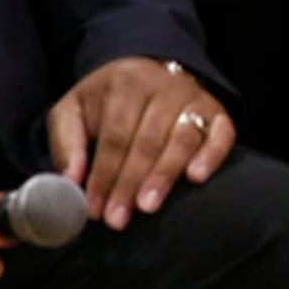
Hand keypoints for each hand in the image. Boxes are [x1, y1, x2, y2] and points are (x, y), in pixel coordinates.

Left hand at [48, 57, 235, 230]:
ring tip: (148, 206)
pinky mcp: (218, 113)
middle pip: (147, 141)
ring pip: (182, 139)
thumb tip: (70, 180)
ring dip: (164, 175)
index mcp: (125, 85)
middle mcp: (164, 88)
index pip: (115, 137)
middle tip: (117, 217)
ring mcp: (195, 99)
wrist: (149, 70)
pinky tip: (196, 177)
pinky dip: (211, 156)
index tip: (95, 208)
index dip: (104, 175)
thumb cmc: (109, 100)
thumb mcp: (73, 110)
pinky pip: (221, 134)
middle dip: (130, 182)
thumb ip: (67, 143)